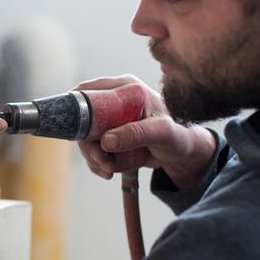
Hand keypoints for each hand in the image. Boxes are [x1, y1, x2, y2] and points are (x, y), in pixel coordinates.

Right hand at [75, 75, 215, 188]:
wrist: (184, 152)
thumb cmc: (179, 135)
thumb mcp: (162, 132)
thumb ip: (138, 133)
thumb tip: (106, 141)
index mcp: (126, 88)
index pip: (89, 90)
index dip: (75, 107)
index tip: (75, 131)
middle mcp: (115, 100)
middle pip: (83, 118)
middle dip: (87, 143)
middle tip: (101, 160)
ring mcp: (111, 119)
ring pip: (86, 137)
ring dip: (92, 156)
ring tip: (109, 169)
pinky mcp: (111, 135)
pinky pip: (94, 148)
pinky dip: (97, 162)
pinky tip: (108, 171)